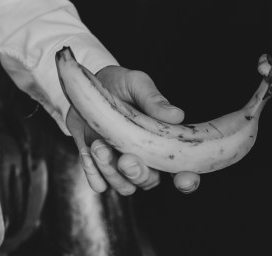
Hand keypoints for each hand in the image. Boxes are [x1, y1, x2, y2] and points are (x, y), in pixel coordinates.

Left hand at [66, 65, 200, 196]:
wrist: (84, 87)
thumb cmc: (118, 84)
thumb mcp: (135, 84)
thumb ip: (153, 99)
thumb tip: (177, 115)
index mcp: (161, 141)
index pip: (183, 168)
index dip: (187, 179)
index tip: (182, 179)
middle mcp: (144, 159)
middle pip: (149, 181)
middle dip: (138, 174)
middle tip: (125, 159)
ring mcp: (121, 165)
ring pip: (125, 187)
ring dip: (111, 171)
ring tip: (98, 145)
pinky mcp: (99, 166)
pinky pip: (99, 184)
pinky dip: (93, 173)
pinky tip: (86, 152)